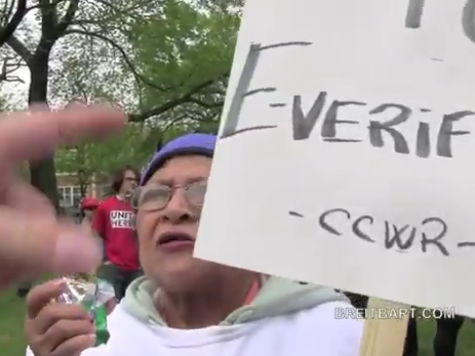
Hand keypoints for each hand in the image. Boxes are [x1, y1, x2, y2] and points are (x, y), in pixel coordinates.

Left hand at [0, 105, 124, 288]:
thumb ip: (32, 240)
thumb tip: (95, 254)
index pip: (49, 129)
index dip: (88, 122)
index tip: (123, 118)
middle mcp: (0, 176)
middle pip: (38, 205)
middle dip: (34, 238)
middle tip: (10, 266)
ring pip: (29, 233)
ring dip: (20, 257)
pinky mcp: (2, 225)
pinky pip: (20, 245)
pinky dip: (12, 263)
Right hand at [25, 280, 95, 355]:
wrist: (66, 355)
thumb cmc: (70, 333)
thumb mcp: (75, 317)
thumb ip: (91, 305)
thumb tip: (110, 298)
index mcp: (36, 314)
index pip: (33, 297)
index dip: (47, 289)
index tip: (64, 283)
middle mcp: (33, 328)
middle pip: (50, 312)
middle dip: (75, 310)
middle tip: (89, 315)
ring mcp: (39, 345)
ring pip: (60, 328)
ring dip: (82, 325)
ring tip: (92, 328)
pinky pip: (68, 346)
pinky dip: (83, 340)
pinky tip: (91, 338)